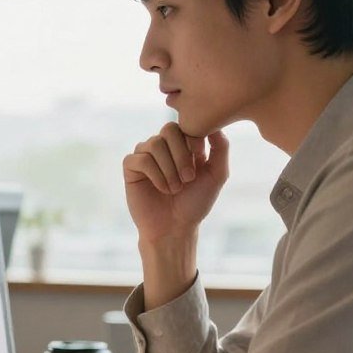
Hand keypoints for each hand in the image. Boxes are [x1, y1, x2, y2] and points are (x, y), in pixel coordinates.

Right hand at [123, 124, 228, 245]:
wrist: (174, 228)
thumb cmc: (195, 203)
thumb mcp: (217, 174)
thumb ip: (221, 148)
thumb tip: (215, 125)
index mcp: (182, 144)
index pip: (185, 124)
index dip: (193, 138)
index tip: (199, 159)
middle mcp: (162, 146)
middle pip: (168, 129)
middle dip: (181, 154)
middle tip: (188, 178)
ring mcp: (145, 155)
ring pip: (154, 144)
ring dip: (169, 168)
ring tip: (175, 188)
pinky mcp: (131, 168)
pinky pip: (141, 159)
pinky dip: (155, 174)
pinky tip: (163, 189)